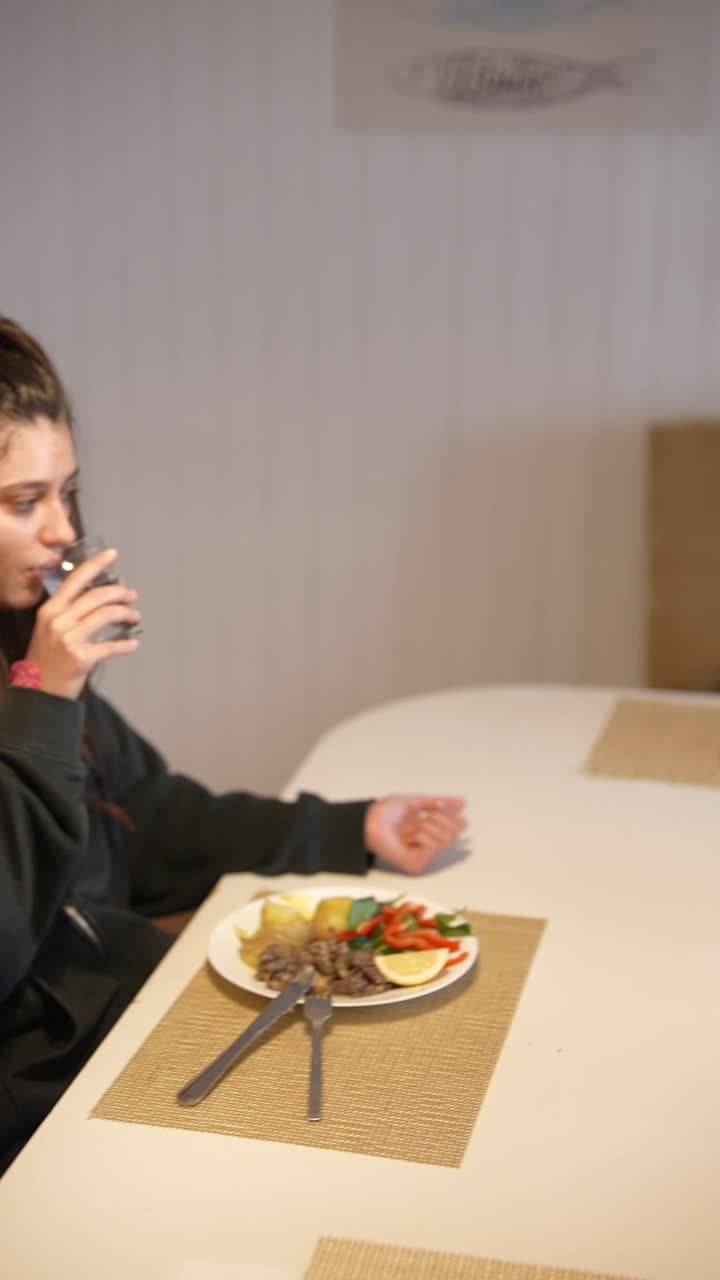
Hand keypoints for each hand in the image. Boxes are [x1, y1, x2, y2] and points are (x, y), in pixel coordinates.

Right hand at [26, 547, 140, 699]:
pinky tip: (134, 644)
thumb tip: (100, 598)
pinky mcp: (80, 658)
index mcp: (50, 610)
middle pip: (96, 596)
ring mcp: (68, 639)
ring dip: (126, 614)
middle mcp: (57, 621)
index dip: (95, 565)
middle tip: (132, 595)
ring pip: (105, 615)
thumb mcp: (49, 629)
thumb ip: (68, 613)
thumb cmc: (47, 658)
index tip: (112, 553)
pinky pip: (110, 646)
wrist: (37, 691)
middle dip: (119, 593)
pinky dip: (126, 644)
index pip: (75, 580)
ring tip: (135, 616)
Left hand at [363, 794, 466, 873]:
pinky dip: (425, 837)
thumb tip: (463, 802)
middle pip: (455, 833)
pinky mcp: (416, 864)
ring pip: (446, 840)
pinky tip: (414, 835)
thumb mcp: (417, 802)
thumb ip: (440, 803)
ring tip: (416, 826)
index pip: (458, 826)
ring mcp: (423, 855)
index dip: (454, 815)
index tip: (441, 806)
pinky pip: (433, 849)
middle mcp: (429, 844)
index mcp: (431, 829)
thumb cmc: (386, 812)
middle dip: (442, 819)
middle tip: (426, 816)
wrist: (368, 821)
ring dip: (431, 826)